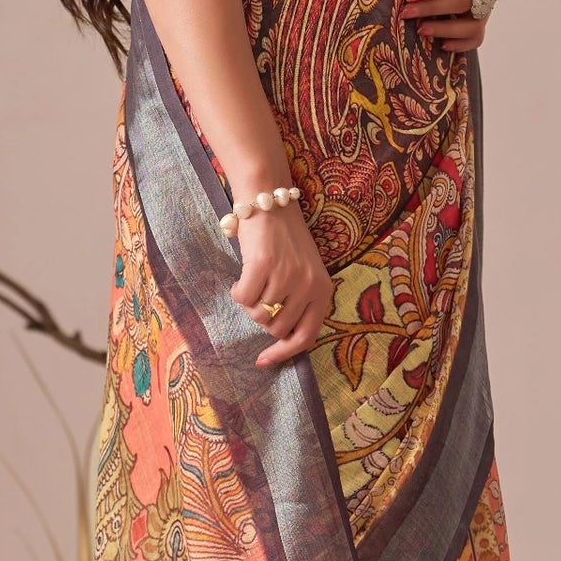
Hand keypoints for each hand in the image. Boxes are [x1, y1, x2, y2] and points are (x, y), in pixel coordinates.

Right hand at [229, 199, 332, 367]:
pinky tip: (242, 277)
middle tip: (259, 295)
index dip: (284, 353)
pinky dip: (238, 291)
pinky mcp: (263, 266)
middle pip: (276, 328)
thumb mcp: (304, 272)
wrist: (270, 200)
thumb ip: (299, 302)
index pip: (306, 337)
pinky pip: (243, 298)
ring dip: (249, 302)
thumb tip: (278, 337)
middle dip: (262, 318)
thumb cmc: (284, 239)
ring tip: (253, 281)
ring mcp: (286, 276)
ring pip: (258, 314)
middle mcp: (308, 285)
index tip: (263, 361)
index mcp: (323, 290)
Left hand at [400, 0, 501, 52]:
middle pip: (465, 0)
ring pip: (474, 23)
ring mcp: (489, 2)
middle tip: (406, 11)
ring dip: (445, 29)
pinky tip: (440, 44)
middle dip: (433, 8)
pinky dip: (461, 44)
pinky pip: (476, 37)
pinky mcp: (482, 17)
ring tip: (420, 29)